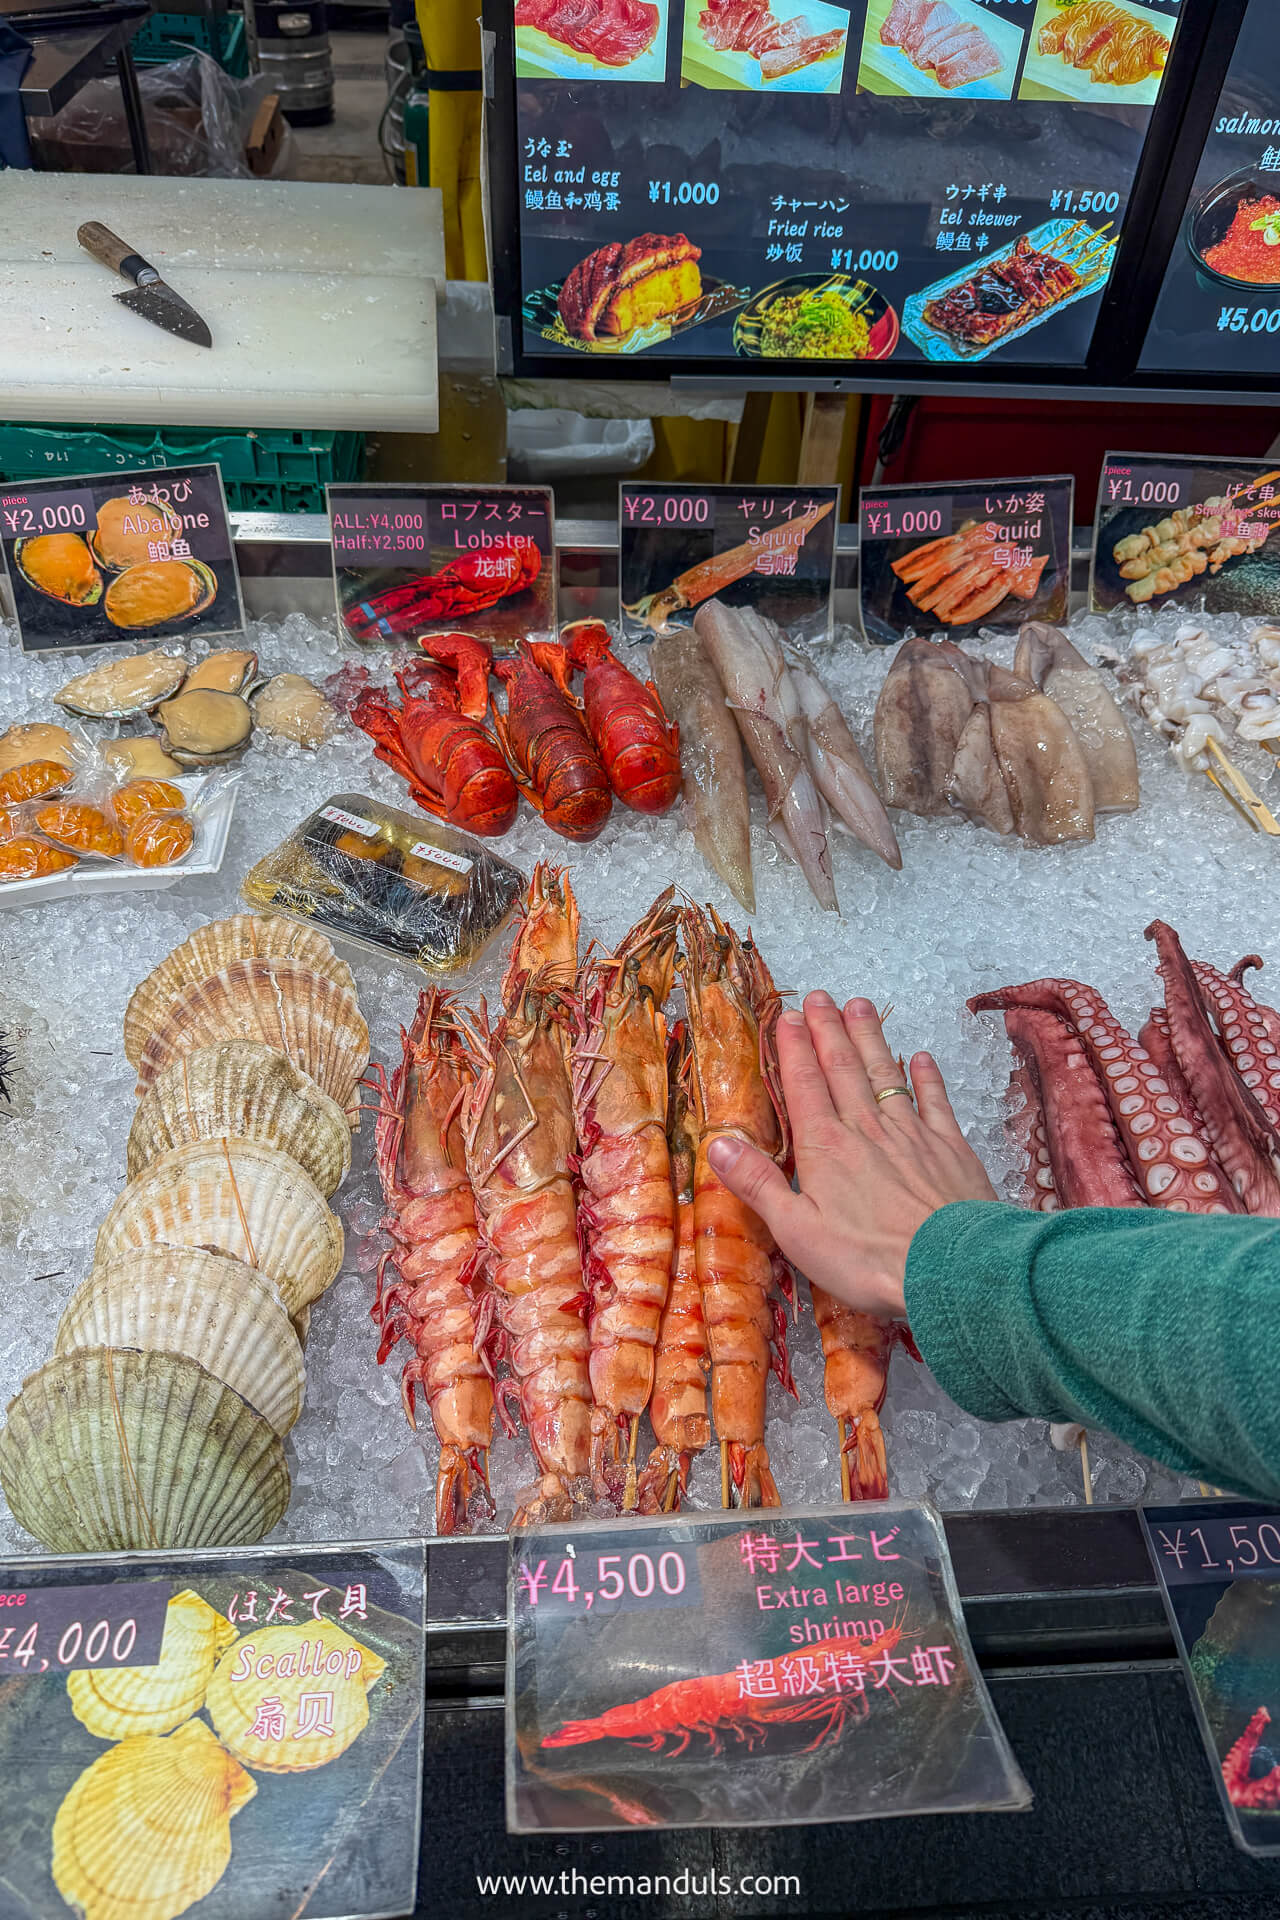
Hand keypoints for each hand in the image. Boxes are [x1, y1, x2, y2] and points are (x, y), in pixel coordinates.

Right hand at [706, 992, 996, 1320]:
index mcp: (826, 1148)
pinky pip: (935, 1103)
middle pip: (844, 1069)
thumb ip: (758, 1184)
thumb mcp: (797, 1232)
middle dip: (830, 1030)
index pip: (805, 1085)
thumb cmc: (867, 1261)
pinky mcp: (951, 1149)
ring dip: (872, 1039)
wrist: (951, 1270)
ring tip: (861, 1006)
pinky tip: (921, 1058)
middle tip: (821, 996)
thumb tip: (717, 1143)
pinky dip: (927, 1078)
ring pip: (886, 1075)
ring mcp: (912, 1135)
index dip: (795, 1048)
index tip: (789, 1015)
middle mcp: (867, 1130)